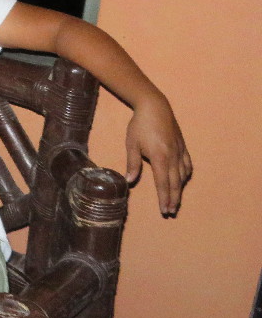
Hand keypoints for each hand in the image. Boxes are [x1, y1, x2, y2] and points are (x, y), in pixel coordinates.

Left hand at [125, 93, 191, 215]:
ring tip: (176, 200)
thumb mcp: (132, 144)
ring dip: (180, 189)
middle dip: (174, 199)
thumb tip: (130, 181)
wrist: (154, 107)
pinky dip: (186, 175)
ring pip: (183, 175)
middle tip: (171, 211)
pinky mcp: (182, 145)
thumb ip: (132, 163)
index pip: (163, 183)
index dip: (164, 198)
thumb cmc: (139, 125)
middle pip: (175, 183)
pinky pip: (187, 164)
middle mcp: (173, 156)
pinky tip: (183, 179)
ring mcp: (180, 151)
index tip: (165, 210)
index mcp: (160, 158)